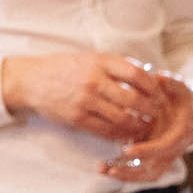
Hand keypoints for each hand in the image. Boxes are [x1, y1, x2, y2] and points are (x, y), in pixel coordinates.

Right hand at [0, 52, 165, 142]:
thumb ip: (115, 65)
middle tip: (157, 114)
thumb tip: (144, 74)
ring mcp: (86, 101)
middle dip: (150, 110)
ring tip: (145, 126)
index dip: (152, 86)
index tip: (160, 92)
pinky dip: (120, 134)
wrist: (32, 80)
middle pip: (133, 99)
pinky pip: (105, 130)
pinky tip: (127, 134)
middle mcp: (94, 81)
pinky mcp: (78, 118)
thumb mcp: (90, 57)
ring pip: (121, 118)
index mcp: (100, 62)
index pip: (136, 74)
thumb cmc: (64, 67)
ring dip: (138, 125)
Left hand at [102, 71, 192, 182]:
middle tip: (110, 167)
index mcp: (181, 134)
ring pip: (147, 175)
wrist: (187, 114)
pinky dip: (125, 174)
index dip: (147, 150)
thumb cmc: (179, 100)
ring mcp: (165, 159)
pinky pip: (142, 174)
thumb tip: (161, 76)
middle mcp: (174, 150)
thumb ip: (171, 82)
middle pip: (155, 170)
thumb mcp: (179, 88)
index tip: (127, 150)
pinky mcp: (156, 162)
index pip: (165, 147)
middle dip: (132, 171)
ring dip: (126, 176)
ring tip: (104, 170)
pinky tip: (105, 169)